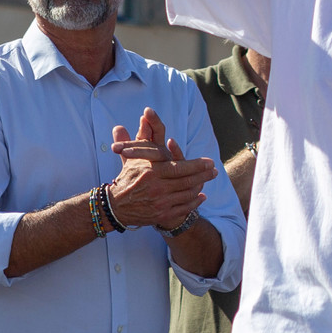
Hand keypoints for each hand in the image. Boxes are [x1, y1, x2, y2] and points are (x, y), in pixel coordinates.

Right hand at [107, 108, 215, 229]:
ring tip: (209, 179)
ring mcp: (160, 204)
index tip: (210, 161)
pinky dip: (194, 202)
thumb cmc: (127, 178)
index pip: (180, 167)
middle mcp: (157, 188)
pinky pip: (183, 208)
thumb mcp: (132, 157)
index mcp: (152, 172)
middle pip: (187, 181)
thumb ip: (138, 138)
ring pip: (187, 194)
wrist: (115, 206)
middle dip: (204, 175)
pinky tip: (201, 196)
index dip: (198, 165)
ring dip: (200, 186)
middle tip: (215, 170)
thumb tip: (140, 116)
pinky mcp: (161, 216)